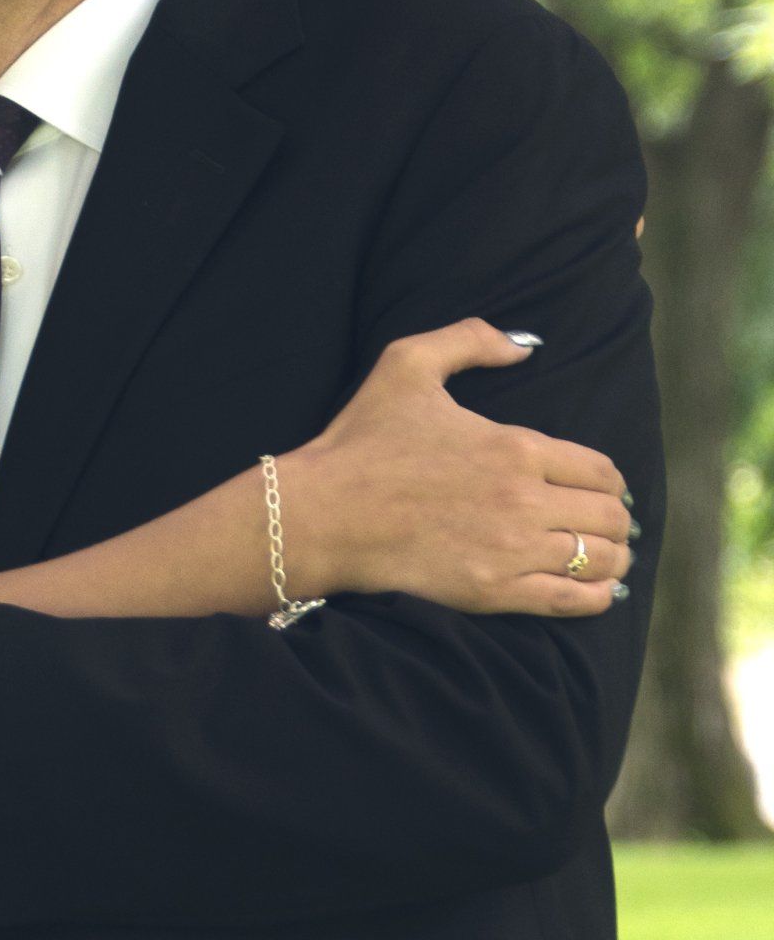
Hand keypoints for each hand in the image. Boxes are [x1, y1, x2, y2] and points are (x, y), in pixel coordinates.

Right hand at [280, 321, 634, 615]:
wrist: (322, 515)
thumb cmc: (361, 442)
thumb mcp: (408, 364)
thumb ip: (470, 340)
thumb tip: (524, 345)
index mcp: (516, 447)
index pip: (600, 469)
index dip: (611, 481)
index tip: (605, 490)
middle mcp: (524, 500)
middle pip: (608, 516)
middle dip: (617, 521)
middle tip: (610, 527)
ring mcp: (510, 550)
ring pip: (598, 559)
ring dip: (614, 560)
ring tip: (609, 561)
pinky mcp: (491, 591)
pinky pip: (569, 600)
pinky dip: (596, 598)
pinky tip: (599, 594)